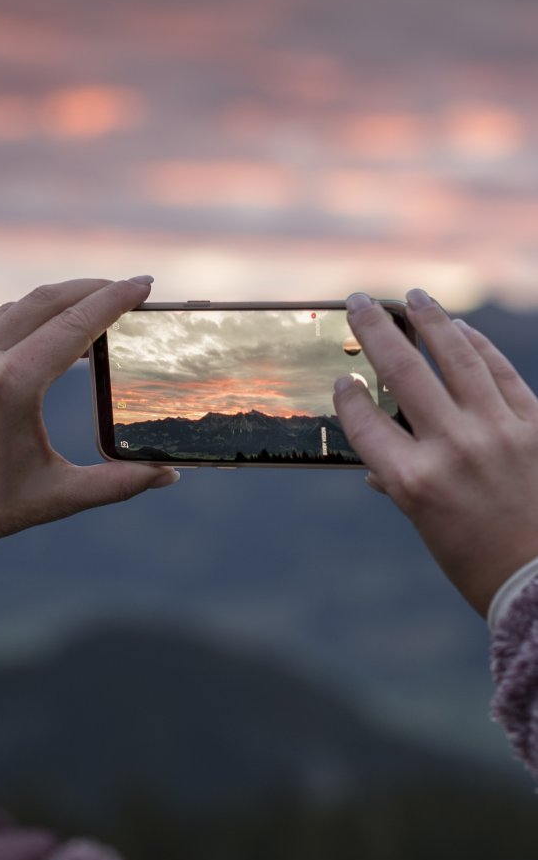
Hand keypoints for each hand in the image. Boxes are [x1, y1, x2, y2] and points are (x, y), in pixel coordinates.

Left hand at [0, 278, 178, 541]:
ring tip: (91, 311)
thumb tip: (168, 474)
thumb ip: (115, 484)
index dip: (114, 299)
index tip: (144, 285)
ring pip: (15, 307)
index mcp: (11, 384)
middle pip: (47, 300)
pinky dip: (18, 315)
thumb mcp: (53, 496)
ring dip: (57, 304)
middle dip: (92, 289)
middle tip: (129, 290)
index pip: (74, 324)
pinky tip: (39, 327)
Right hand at [333, 289, 537, 615]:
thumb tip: (378, 464)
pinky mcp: (534, 425)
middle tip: (359, 302)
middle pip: (402, 371)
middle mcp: (452, 449)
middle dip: (375, 329)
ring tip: (414, 297)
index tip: (342, 379)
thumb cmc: (478, 563)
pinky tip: (462, 329)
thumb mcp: (426, 526)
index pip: (366, 422)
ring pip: (457, 356)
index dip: (348, 397)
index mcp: (413, 482)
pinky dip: (479, 346)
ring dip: (431, 320)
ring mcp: (497, 432)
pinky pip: (501, 372)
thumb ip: (401, 482)